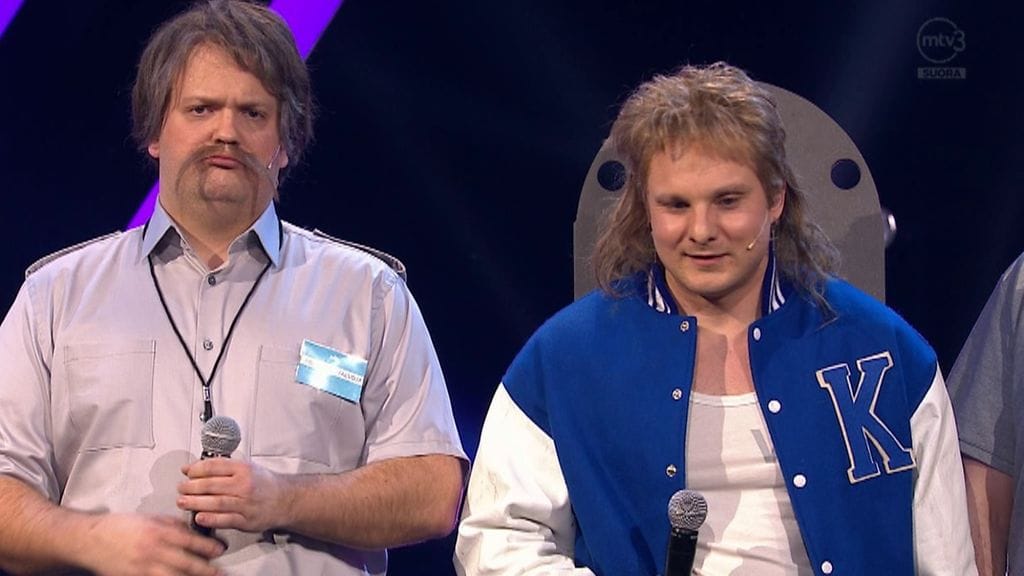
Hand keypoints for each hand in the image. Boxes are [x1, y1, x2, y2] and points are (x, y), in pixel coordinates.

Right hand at [80, 513, 223, 575]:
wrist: (90, 540)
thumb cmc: (119, 526)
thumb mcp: (149, 518)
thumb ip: (172, 524)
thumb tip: (191, 531)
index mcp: (157, 533)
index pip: (191, 541)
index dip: (209, 547)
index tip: (220, 549)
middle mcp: (152, 551)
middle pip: (186, 564)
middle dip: (207, 569)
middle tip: (220, 572)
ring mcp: (143, 568)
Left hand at [178, 458, 289, 532]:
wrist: (285, 499)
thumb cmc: (263, 483)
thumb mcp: (246, 467)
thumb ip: (222, 467)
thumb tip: (193, 468)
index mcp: (243, 468)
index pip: (213, 466)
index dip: (195, 469)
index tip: (186, 472)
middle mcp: (244, 485)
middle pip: (211, 485)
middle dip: (191, 486)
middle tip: (181, 488)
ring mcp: (245, 503)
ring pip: (215, 502)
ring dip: (195, 502)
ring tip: (182, 501)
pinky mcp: (246, 520)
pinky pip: (224, 519)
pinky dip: (210, 519)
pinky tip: (199, 517)